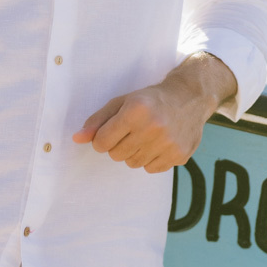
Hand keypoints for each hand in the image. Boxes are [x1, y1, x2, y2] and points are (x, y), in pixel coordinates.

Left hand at [73, 53, 236, 173]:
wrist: (190, 97)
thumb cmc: (151, 99)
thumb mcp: (122, 102)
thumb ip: (98, 120)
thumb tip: (77, 139)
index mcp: (136, 111)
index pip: (102, 142)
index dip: (102, 138)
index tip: (110, 132)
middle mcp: (153, 128)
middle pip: (116, 155)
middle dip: (118, 145)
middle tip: (131, 131)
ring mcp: (168, 144)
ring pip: (133, 163)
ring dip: (134, 152)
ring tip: (146, 136)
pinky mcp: (179, 156)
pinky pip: (151, 169)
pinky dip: (150, 159)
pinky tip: (158, 143)